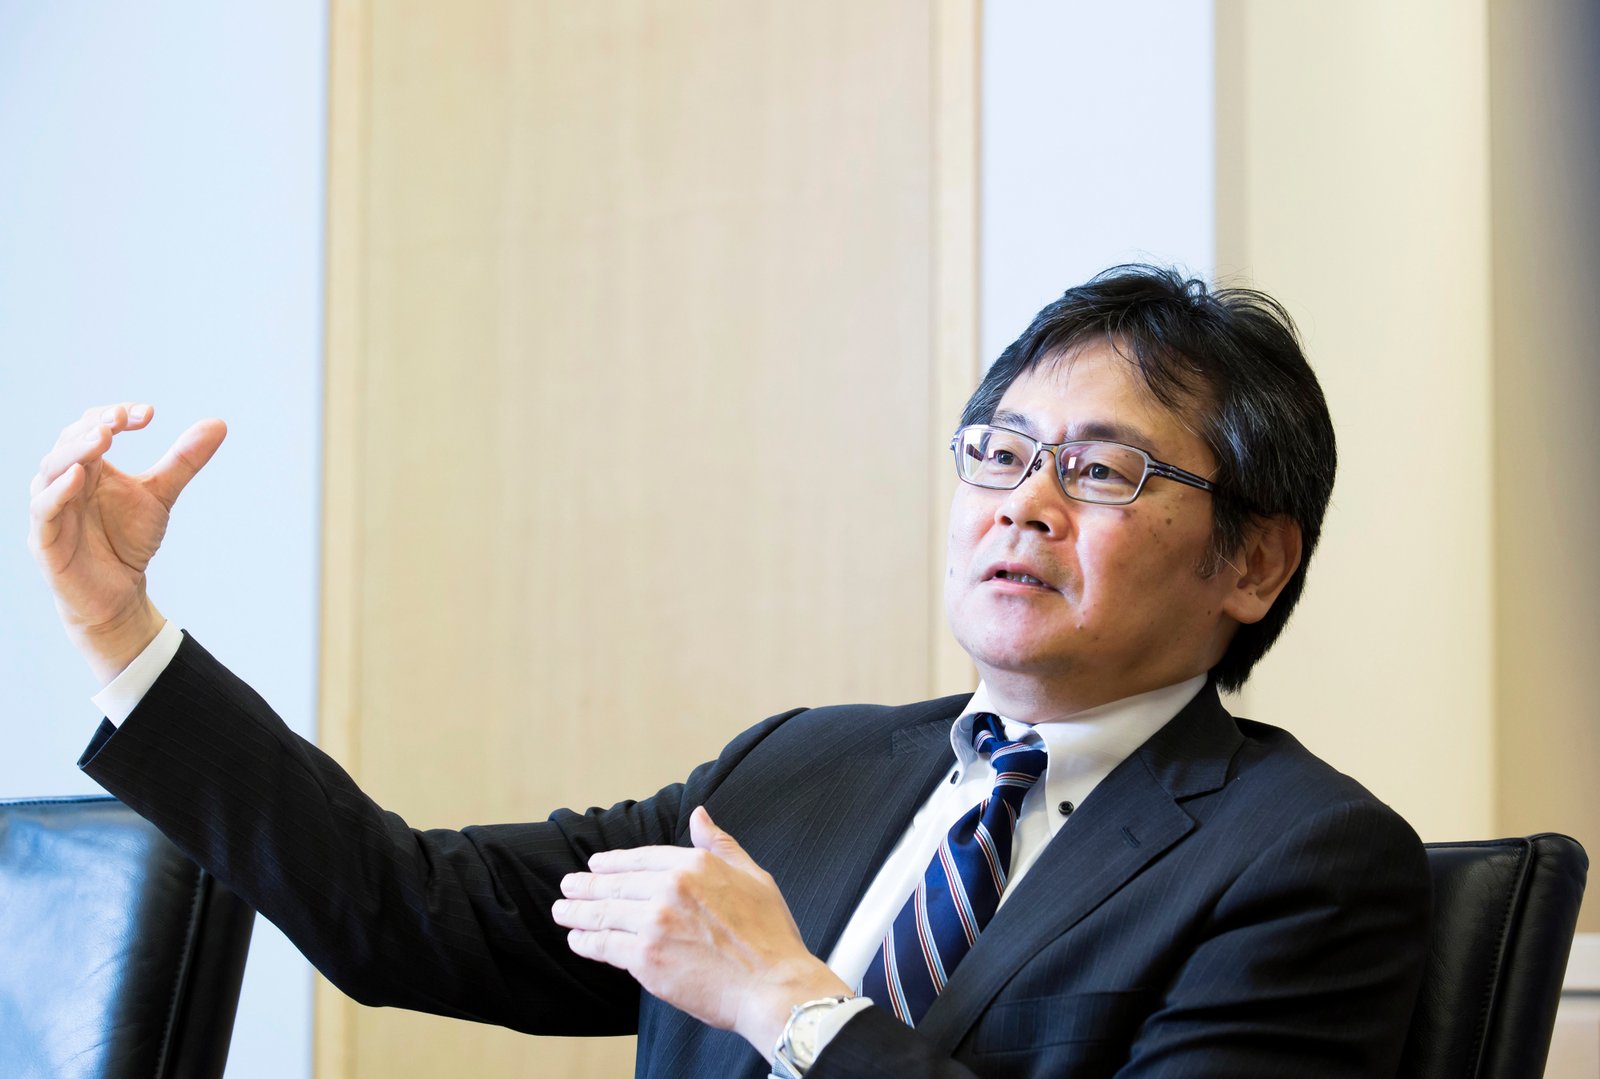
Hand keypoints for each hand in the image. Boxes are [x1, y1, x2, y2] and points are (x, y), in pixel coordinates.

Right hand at [28, 403, 225, 681]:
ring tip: (102, 437)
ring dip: (75, 451)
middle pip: (69, 443)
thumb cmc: (128, 540)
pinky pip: (45, 510)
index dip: (115, 415)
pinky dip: (59, 491)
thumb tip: (218, 423)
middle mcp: (64, 481)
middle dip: (94, 427)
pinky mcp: (46, 539)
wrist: (118, 593)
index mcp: (88, 466)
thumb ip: (184, 460)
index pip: (92, 426)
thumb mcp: (161, 494)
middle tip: (119, 420)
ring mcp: (52, 509)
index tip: (149, 414)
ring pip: (52, 470)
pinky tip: (79, 476)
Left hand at [553, 806, 851, 1057]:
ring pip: (603, 913)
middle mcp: (670, 888)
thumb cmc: (769, 936)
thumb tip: (699, 815)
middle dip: (585, 885)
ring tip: (561, 911)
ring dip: (577, 911)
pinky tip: (577, 939)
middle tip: (566, 886)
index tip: (596, 865)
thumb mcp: (752, 876)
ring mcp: (654, 923)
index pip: (641, 859)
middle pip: (615, 884)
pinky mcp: (645, 958)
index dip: (613, 862)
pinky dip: (586, 941)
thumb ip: (720, 845)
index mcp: (695, 864)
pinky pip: (605, 945)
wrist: (773, 985)